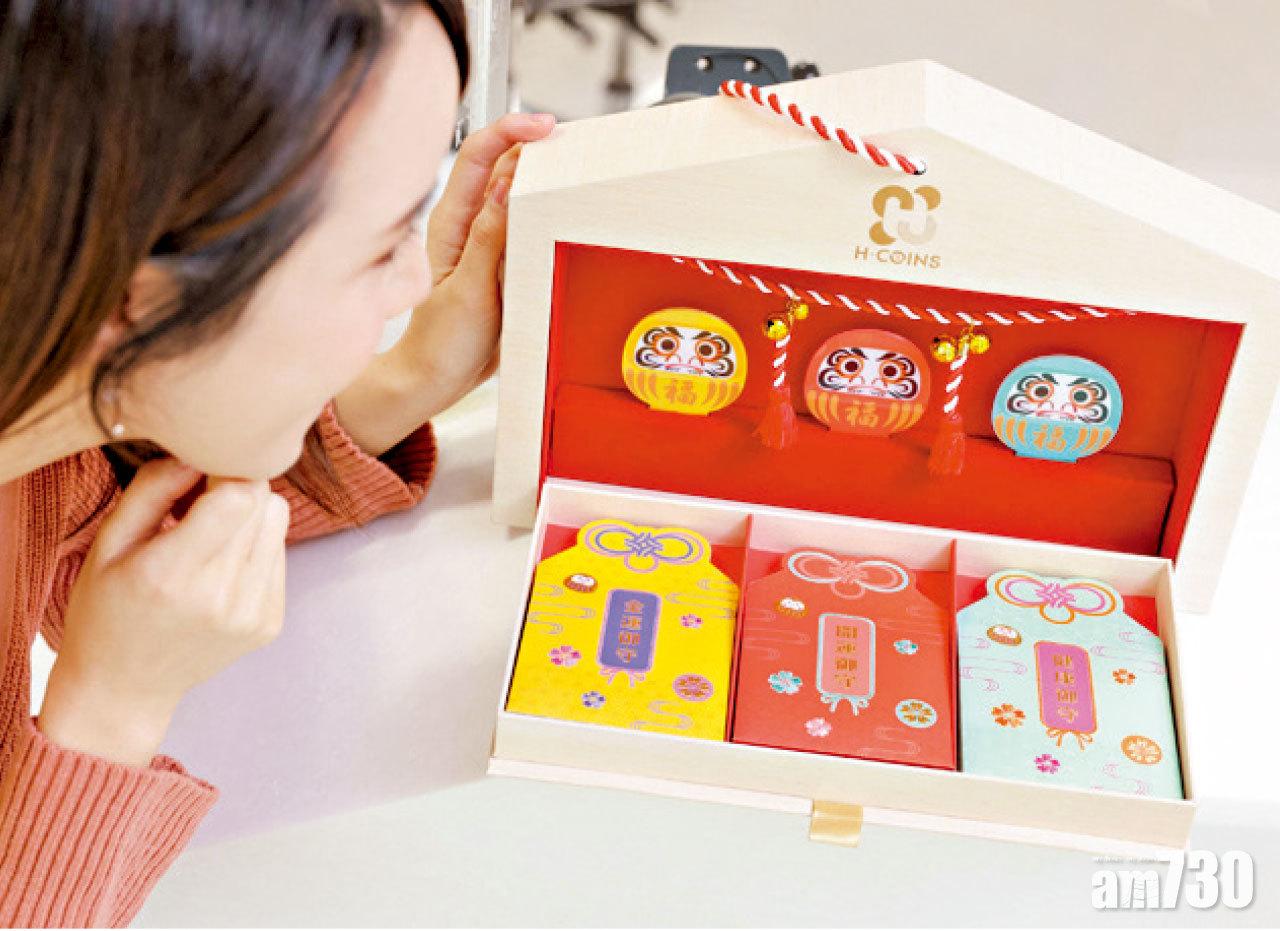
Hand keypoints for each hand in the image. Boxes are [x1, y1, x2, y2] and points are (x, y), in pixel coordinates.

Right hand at [38, 459, 288, 764]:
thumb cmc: (106, 607)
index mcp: (171, 574)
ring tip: (210, 535)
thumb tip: (199, 450)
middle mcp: (220, 597)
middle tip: (200, 501)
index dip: (226, 470)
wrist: (124, 688)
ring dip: (250, 515)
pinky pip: (279, 555)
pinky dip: (256, 547)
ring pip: (278, 523)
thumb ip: (153, 488)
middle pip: (264, 502)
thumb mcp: (108, 542)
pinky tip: (220, 566)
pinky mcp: (269, 624)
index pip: (240, 494)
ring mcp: (250, 614)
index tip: (201, 472)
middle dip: (236, 487)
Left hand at [332, 111, 555, 455]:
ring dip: (547, 180)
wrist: (437, 381)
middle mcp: (470, 225)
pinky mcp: (506, 263)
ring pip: (521, 196)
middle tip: (574, 146)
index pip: (479, 156)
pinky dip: (550, 216)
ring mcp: (489, 243)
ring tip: (577, 174)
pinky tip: (569, 216)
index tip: (545, 127)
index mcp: (452, 223)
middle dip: (537, 147)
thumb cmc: (441, 341)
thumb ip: (490, 238)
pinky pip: (531, 228)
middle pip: (504, 165)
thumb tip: (510, 185)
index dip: (511, 132)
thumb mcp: (469, 290)